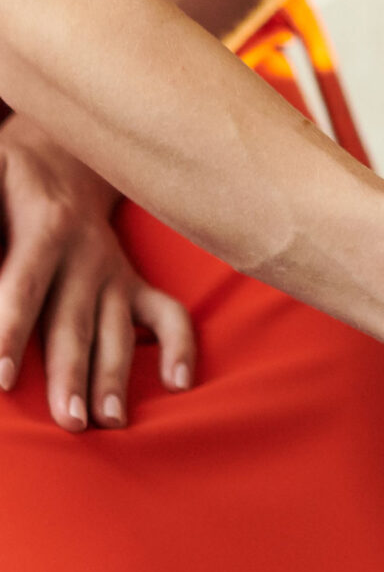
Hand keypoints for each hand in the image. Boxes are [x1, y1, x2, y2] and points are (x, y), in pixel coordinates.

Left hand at [0, 111, 196, 429]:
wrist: (66, 149)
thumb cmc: (10, 172)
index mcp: (45, 226)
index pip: (24, 285)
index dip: (11, 331)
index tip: (2, 378)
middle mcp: (86, 254)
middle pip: (76, 321)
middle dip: (72, 374)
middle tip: (70, 422)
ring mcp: (114, 271)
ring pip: (118, 329)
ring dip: (115, 376)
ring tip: (112, 421)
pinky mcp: (132, 281)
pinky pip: (166, 314)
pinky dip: (179, 345)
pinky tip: (179, 382)